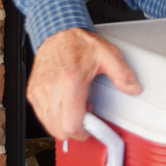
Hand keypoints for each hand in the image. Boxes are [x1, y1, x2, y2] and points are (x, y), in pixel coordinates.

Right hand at [27, 27, 142, 139]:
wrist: (58, 32)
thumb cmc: (79, 43)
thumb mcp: (107, 55)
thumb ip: (122, 73)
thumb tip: (133, 88)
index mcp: (70, 81)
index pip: (71, 125)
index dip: (82, 133)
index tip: (90, 128)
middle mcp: (51, 88)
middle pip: (59, 130)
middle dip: (74, 130)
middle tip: (85, 116)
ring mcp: (39, 91)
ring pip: (49, 125)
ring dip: (63, 123)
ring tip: (76, 107)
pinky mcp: (32, 92)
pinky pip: (42, 116)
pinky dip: (53, 116)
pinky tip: (65, 104)